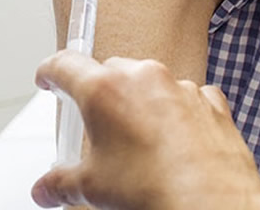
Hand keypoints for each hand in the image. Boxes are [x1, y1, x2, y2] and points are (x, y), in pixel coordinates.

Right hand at [31, 51, 259, 209]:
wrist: (211, 204)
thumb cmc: (153, 190)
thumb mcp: (93, 188)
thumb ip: (62, 183)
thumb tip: (47, 190)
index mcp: (104, 89)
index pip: (65, 65)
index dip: (50, 72)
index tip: (48, 78)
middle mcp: (142, 77)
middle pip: (109, 71)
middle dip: (100, 94)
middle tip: (97, 125)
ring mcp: (179, 85)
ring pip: (150, 82)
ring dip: (141, 103)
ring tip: (139, 142)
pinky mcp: (209, 101)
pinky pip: (186, 96)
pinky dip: (178, 112)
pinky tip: (175, 142)